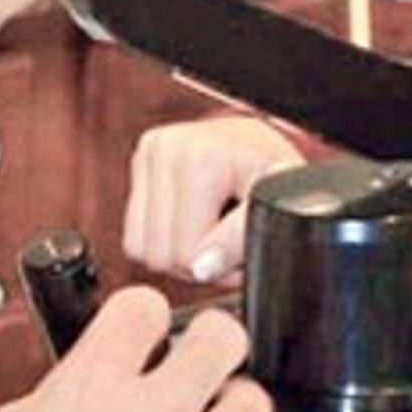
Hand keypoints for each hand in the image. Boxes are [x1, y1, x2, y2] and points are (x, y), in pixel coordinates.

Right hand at [0, 288, 280, 411]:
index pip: (143, 307)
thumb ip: (61, 397)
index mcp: (93, 388)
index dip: (142, 317)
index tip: (142, 331)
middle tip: (198, 360)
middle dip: (209, 343)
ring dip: (231, 408)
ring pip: (253, 404)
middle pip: (221, 336)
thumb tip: (84, 384)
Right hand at [124, 116, 307, 283]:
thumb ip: (241, 239)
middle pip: (160, 254)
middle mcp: (168, 146)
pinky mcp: (141, 159)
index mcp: (202, 156)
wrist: (265, 142)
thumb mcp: (276, 208)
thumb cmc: (277, 176)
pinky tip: (192, 219)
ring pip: (140, 247)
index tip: (244, 251)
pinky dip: (161, 237)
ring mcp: (151, 150)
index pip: (186, 253)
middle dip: (196, 262)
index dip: (220, 268)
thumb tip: (202, 268)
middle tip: (229, 243)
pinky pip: (133, 232)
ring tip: (212, 231)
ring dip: (177, 252)